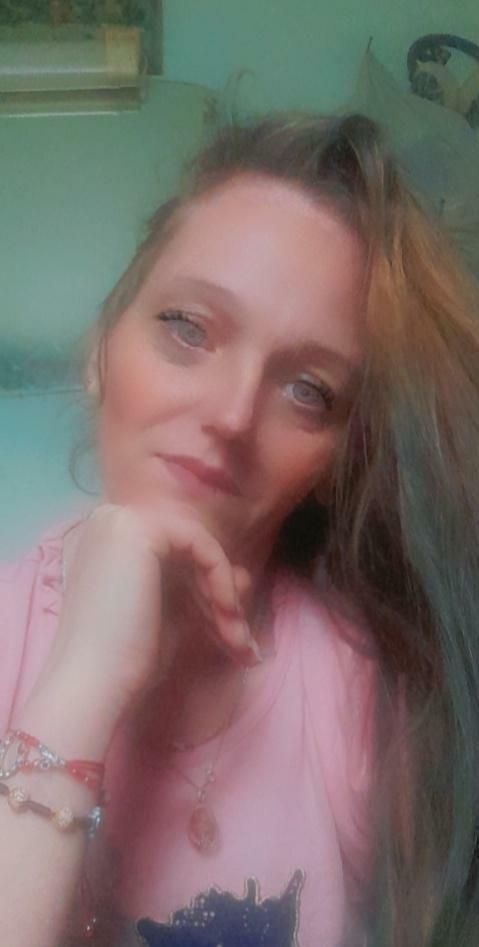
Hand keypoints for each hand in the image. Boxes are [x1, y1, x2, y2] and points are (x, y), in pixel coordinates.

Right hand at [38, 503, 259, 715]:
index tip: (233, 637)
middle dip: (221, 600)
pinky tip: (227, 613)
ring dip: (225, 596)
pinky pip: (201, 544)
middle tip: (243, 645)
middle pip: (190, 554)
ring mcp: (122, 521)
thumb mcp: (173, 616)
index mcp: (111, 544)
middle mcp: (112, 522)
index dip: (209, 596)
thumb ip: (202, 592)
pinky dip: (221, 578)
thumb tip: (243, 576)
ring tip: (238, 642)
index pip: (178, 560)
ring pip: (199, 549)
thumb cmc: (127, 661)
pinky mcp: (139, 530)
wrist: (94, 683)